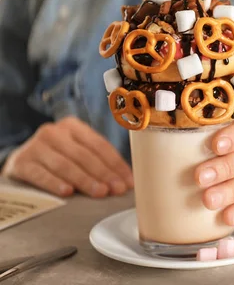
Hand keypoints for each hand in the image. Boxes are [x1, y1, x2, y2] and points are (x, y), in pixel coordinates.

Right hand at [2, 117, 133, 197]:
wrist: (21, 160)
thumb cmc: (57, 157)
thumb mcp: (76, 151)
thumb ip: (98, 161)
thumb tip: (125, 181)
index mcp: (73, 126)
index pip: (99, 145)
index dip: (116, 164)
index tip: (128, 181)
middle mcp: (54, 132)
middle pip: (84, 155)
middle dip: (104, 174)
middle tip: (116, 189)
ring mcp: (35, 147)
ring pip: (65, 165)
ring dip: (85, 180)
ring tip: (100, 192)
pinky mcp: (21, 163)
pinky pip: (41, 174)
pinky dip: (55, 183)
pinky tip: (68, 192)